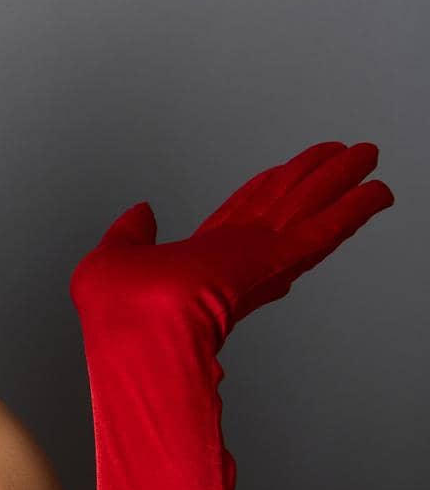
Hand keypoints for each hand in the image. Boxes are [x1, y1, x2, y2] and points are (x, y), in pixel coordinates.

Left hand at [70, 141, 393, 347]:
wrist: (137, 334)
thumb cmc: (117, 312)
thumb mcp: (111, 258)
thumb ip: (131, 233)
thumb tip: (144, 209)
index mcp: (197, 261)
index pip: (240, 218)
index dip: (266, 191)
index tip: (286, 172)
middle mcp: (234, 260)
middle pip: (284, 206)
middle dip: (315, 179)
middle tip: (347, 155)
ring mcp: (259, 262)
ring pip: (308, 209)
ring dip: (340, 182)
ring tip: (368, 155)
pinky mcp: (279, 263)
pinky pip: (322, 232)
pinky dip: (352, 210)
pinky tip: (377, 192)